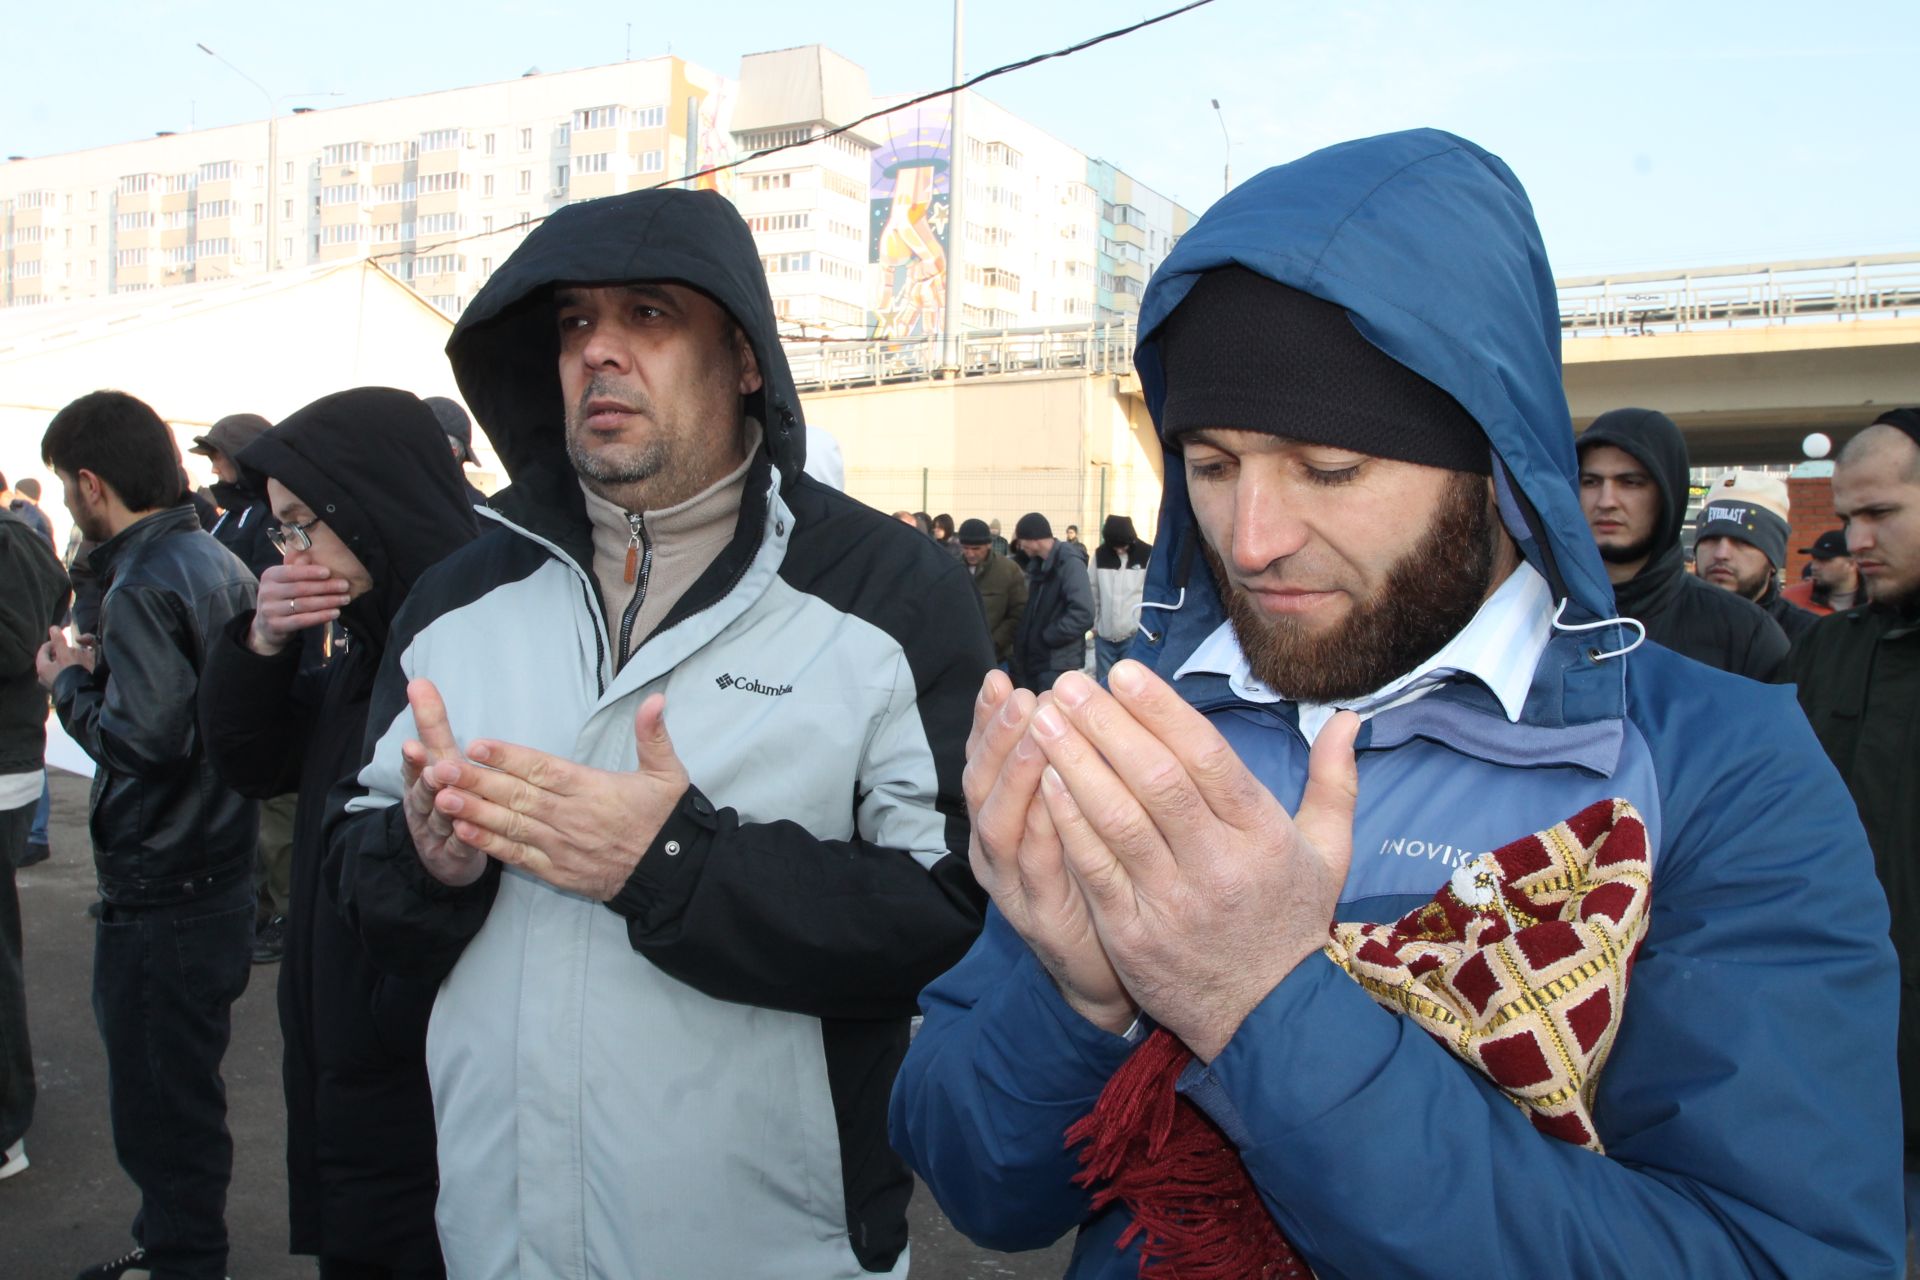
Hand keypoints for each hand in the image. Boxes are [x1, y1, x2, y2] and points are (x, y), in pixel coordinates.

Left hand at [35, 625, 94, 688]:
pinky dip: (73, 668)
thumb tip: (53, 628)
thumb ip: (59, 640)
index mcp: (42, 667)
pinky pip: (66, 673)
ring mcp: (54, 683)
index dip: (54, 641)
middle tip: (75, 648)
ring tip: (82, 656)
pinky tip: (83, 667)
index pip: (44, 649)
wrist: (82, 695)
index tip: (65, 639)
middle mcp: (44, 677)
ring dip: (70, 659)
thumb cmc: (71, 672)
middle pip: (53, 657)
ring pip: (61, 666)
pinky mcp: (63, 688)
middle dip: (64, 651)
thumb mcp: (66, 653)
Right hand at [249, 564, 350, 654]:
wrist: (267, 625)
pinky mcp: (276, 625)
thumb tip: (319, 559)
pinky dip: (321, 616)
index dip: (310, 572)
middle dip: (325, 586)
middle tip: (345, 585)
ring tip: (345, 599)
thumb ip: (299, 571)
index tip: (328, 572)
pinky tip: (335, 613)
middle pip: (300, 588)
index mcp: (270, 576)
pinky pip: (302, 620)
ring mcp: (269, 610)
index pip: (291, 572)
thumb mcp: (286, 582)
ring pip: (304, 604)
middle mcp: (267, 592)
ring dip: (327, 601)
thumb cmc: (283, 598)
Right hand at [399, 679, 486, 887]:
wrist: (444, 855)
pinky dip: (464, 839)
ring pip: (441, 820)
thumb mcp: (436, 759)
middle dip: (427, 782)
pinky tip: (468, 831)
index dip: (414, 759)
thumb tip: (420, 681)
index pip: (416, 765)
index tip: (412, 746)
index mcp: (420, 780)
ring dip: (444, 809)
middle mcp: (423, 806)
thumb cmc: (443, 795)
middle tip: (434, 771)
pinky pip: (461, 846)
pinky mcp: (453, 856)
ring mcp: (436, 833)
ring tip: (448, 798)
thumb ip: (432, 724)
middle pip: (423, 794)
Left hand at [426, 692, 689, 901]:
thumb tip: (655, 699)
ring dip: (475, 811)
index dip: (510, 757)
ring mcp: (561, 846)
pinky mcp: (556, 870)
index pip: (544, 770)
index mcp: (592, 789)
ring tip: (443, 797)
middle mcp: (571, 817)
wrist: (671, 874)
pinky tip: (464, 831)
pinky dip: (490, 845)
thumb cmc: (665, 820)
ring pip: (511, 826)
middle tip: (443, 768)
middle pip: (518, 796)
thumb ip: (654, 736)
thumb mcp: (667, 774)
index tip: (479, 745)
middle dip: (478, 781)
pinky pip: (517, 856)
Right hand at [963, 669, 1133, 1032]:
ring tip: (1035, 734)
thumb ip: (1066, 769)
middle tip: (1020, 697)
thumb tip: (1072, 700)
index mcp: (1001, 821)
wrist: (1105, 971)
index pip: (983, 761)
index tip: (1000, 679)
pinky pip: (1038, 869)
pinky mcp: (1041, 919)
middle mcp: (995, 851)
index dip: (986, 721)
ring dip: (1017, 775)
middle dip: (997, 738)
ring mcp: (1012, 886)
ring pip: (1001, 824)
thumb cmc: (1094, 880)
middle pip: (981, 786)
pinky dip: (1044, 829)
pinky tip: (1058, 798)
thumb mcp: (1072, 818)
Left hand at [1029, 663, 1360, 1062]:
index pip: (1209, 759)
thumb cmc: (1290, 924)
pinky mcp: (1133, 935)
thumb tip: (1348, 716)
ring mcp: (1172, 902)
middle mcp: (1218, 865)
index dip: (1163, 712)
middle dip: (1108, 726)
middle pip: (1157, 782)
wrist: (1267, 1021)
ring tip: (1042, 720)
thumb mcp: (1330, 854)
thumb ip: (1335, 782)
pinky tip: (1043, 783)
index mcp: (1263, 836)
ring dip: (1075, 765)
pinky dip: (1068, 824)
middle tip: (1069, 682)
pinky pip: (1095, 870)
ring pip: (1118, 821)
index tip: (1124, 673)